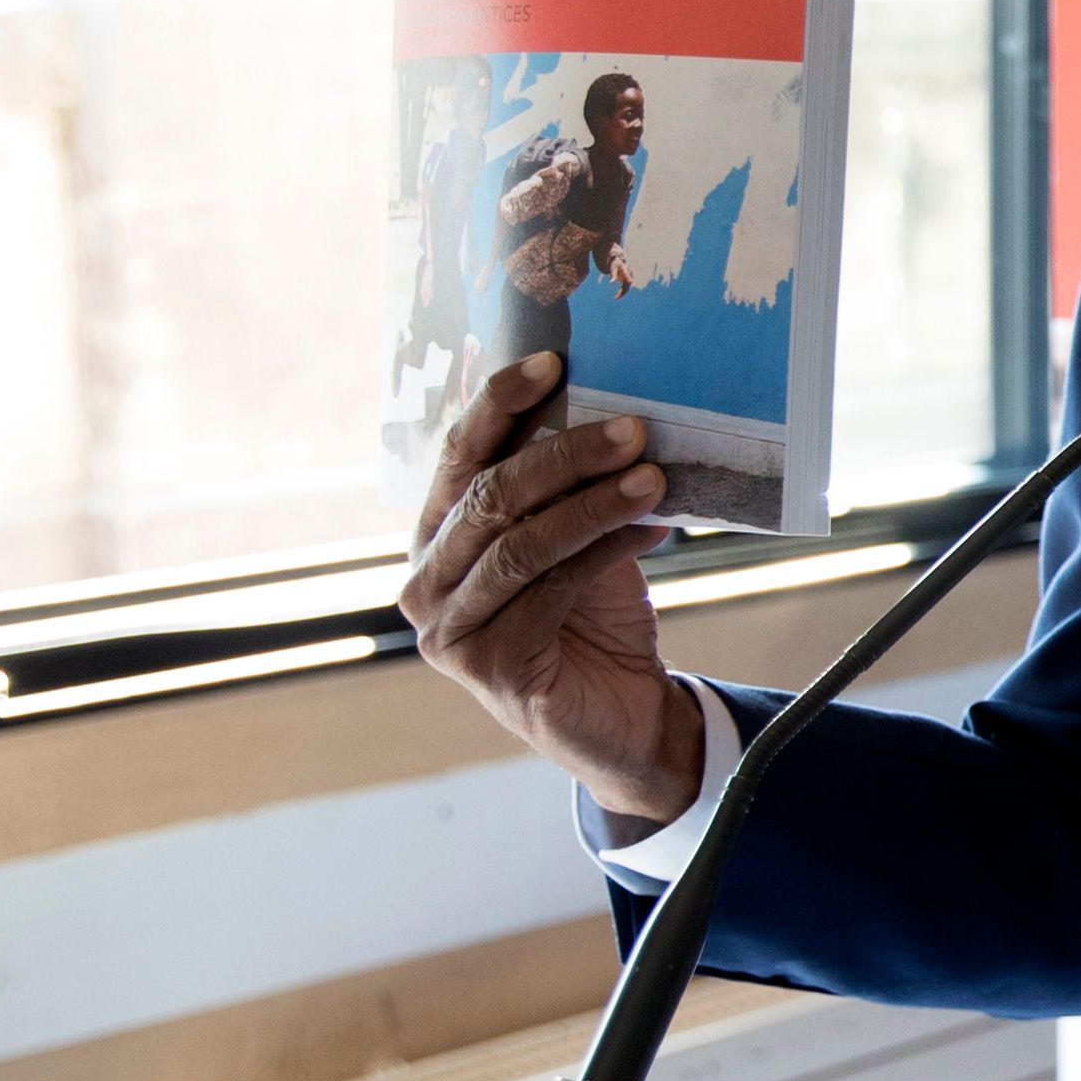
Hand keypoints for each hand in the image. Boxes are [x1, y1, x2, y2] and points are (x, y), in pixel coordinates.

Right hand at [401, 354, 699, 820]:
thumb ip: (566, 488)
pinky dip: (605, 553)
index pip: (460, 455)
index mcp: (439, 535)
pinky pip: (549, 590)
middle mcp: (427, 579)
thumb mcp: (578, 541)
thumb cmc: (595, 619)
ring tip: (653, 477)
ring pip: (521, 544)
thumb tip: (610, 405)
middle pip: (491, 495)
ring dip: (592, 503)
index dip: (500, 404)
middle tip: (634, 429)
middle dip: (564, 453)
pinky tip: (652, 531)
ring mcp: (450, 627)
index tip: (554, 362)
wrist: (624, 718)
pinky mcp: (489, 664)